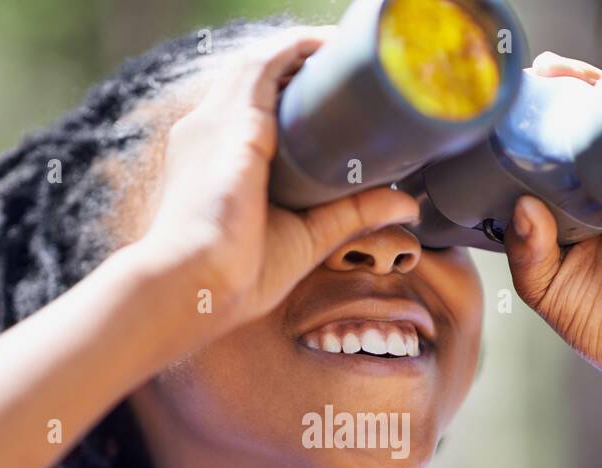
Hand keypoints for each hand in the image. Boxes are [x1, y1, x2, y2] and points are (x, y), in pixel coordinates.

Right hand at [141, 27, 419, 326]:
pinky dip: (297, 49)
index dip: (284, 94)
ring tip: (341, 48)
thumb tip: (406, 204)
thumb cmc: (235, 277)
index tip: (325, 93)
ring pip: (259, 63)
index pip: (246, 108)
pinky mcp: (235, 123)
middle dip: (295, 65)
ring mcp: (215, 123)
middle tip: (343, 63)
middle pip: (252, 78)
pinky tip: (327, 46)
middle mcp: (206, 132)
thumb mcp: (306, 237)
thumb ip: (351, 213)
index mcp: (212, 160)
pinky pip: (266, 65)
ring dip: (299, 50)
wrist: (194, 287)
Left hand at [503, 52, 601, 394]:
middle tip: (537, 74)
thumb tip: (524, 205)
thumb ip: (525, 251)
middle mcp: (597, 190)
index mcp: (564, 208)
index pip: (544, 157)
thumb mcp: (543, 288)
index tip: (504, 105)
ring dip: (593, 96)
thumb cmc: (596, 319)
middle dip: (560, 95)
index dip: (527, 127)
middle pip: (579, 131)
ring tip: (564, 76)